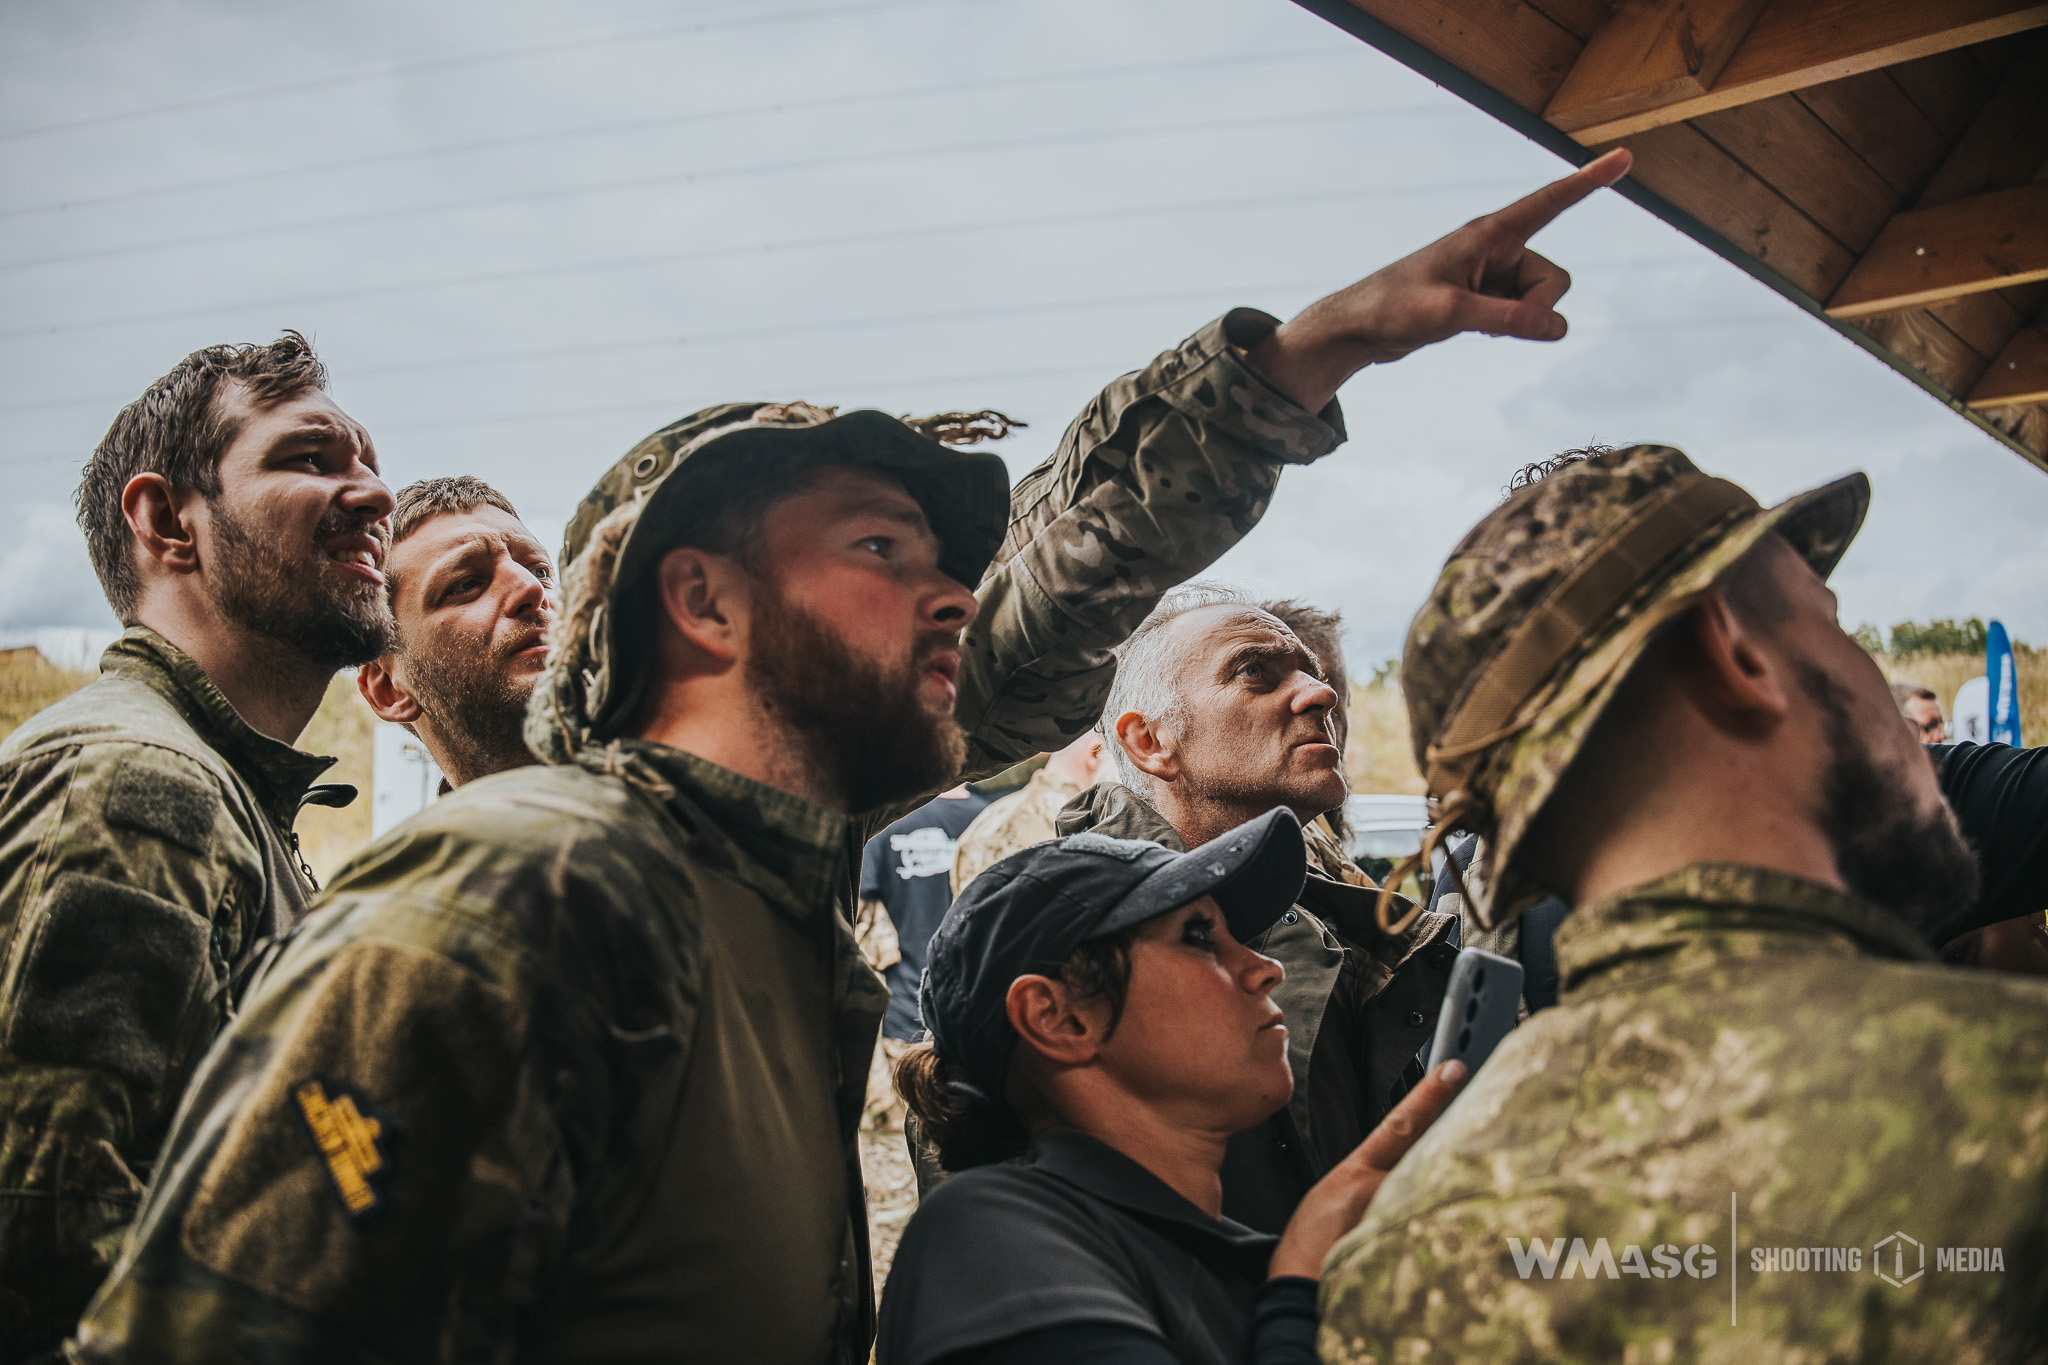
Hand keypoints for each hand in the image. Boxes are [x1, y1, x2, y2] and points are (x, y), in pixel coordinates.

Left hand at [1247, 148, 1631, 412]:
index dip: (1590, 181)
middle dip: (1538, 307)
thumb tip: (1558, 328)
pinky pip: (1523, 314)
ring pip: (1542, 301)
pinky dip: (1509, 327)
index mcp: (1489, 233)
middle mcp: (1496, 248)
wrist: (1359, 328)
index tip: (1626, 156)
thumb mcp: (1450, 314)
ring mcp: (1493, 275)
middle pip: (1555, 279)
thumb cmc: (1394, 308)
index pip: (1551, 203)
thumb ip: (1507, 319)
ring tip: (1471, 324)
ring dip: (1519, 322)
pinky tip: (1474, 330)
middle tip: (1490, 322)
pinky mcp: (1485, 298)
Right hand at [1267, 1058, 1466, 1279]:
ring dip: (1432, 1209)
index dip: (1429, 1094)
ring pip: (1429, 1198)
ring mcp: (1387, 1214)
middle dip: (1445, 1164)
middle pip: (1427, 1163)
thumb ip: (1370, 1184)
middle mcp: (1376, 1187)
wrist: (1296, 1291)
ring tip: (1388, 1230)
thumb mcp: (1331, 1200)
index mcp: (1356, 1171)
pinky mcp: (1396, 1241)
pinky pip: (1429, 1229)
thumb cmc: (1308, 1251)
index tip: (1454, 1069)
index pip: (1400, 1123)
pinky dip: (1430, 1235)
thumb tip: (1406, 1179)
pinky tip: (1413, 1251)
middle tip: (1453, 1159)